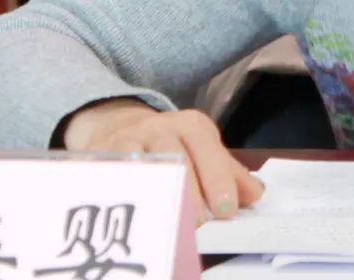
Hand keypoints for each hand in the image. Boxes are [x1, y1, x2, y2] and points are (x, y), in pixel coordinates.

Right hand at [61, 98, 263, 222]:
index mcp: (191, 126)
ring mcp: (127, 142)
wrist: (118, 125)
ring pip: (143, 169)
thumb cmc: (170, 145)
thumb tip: (255, 194)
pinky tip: (128, 221)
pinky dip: (119, 198)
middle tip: (200, 227)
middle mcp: (159, 129)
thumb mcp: (202, 149)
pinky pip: (109, 178)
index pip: (207, 149)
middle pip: (176, 160)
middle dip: (190, 194)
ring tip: (167, 229)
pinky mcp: (99, 159)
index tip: (226, 209)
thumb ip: (228, 173)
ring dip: (156, 200)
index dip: (217, 179)